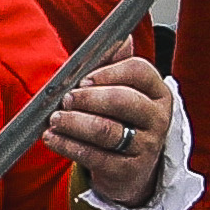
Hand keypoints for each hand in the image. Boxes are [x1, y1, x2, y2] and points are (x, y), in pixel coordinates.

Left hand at [44, 47, 173, 197]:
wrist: (130, 169)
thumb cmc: (122, 122)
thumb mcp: (122, 92)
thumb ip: (115, 66)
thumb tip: (123, 38)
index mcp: (157, 91)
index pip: (138, 71)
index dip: (107, 72)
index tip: (82, 78)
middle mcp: (157, 118)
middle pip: (122, 100)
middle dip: (88, 98)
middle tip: (65, 99)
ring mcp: (147, 146)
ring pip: (106, 130)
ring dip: (74, 123)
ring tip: (55, 119)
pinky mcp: (129, 170)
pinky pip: (96, 157)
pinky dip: (69, 146)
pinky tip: (52, 138)